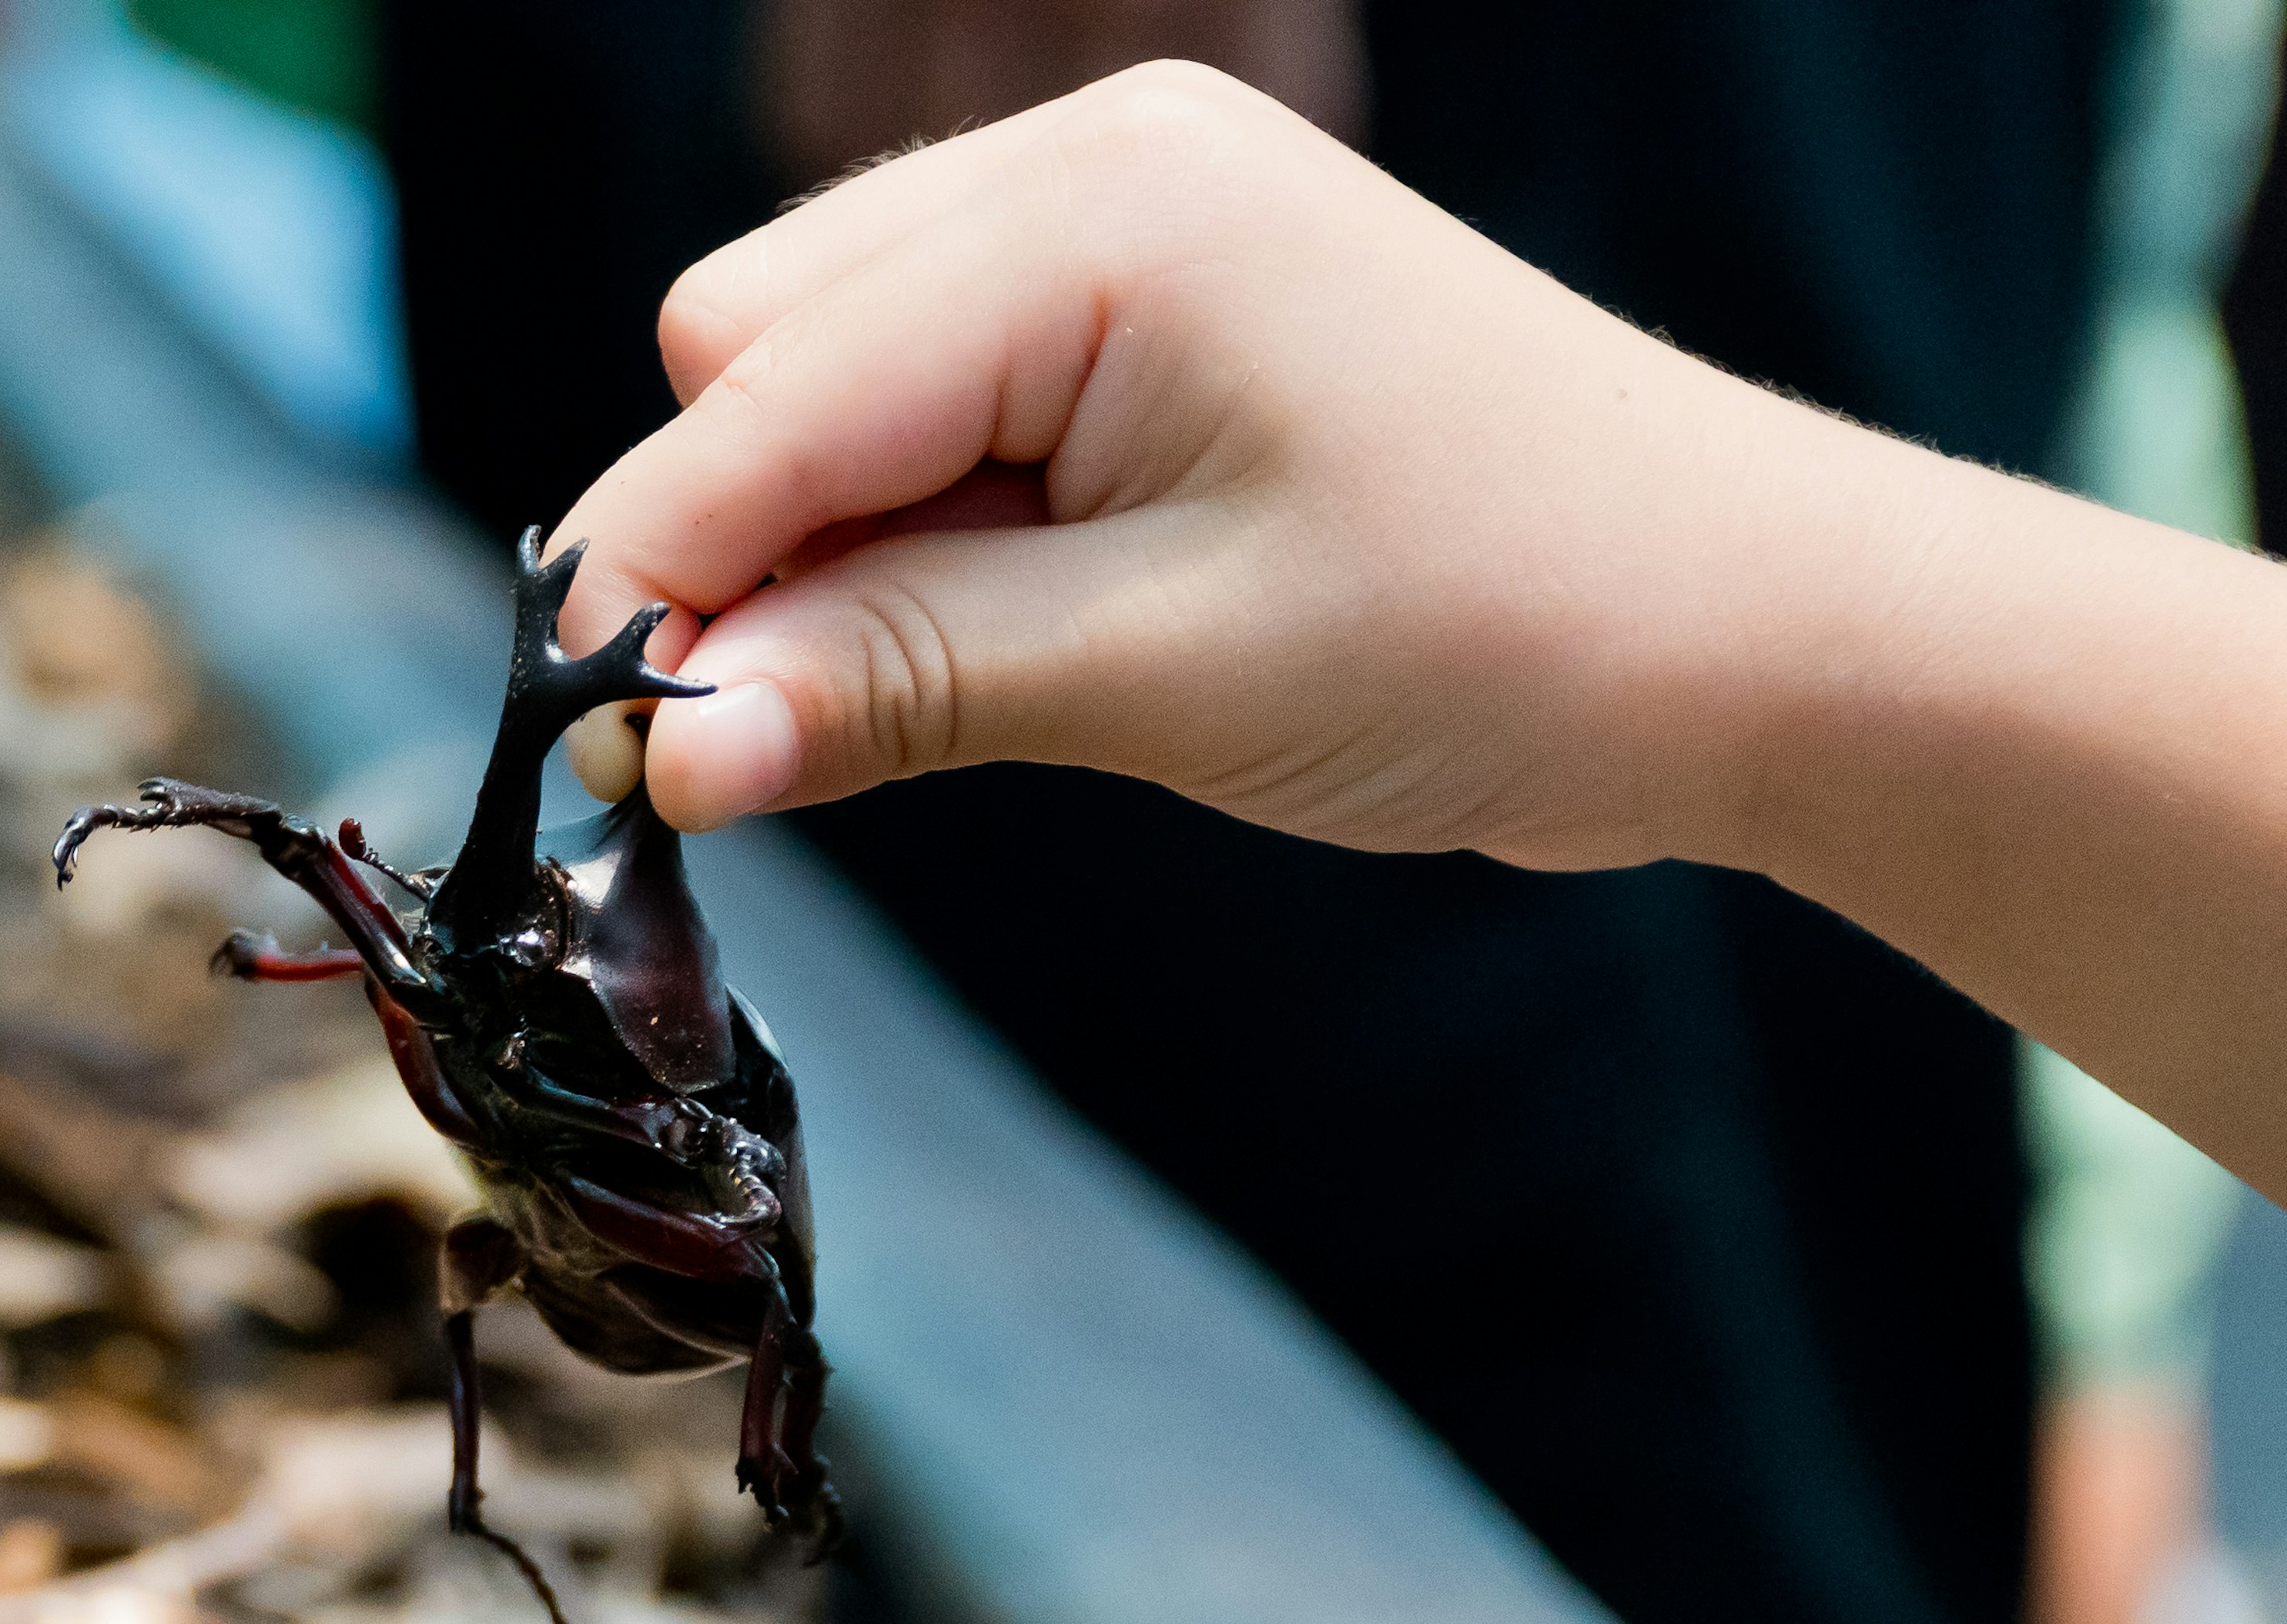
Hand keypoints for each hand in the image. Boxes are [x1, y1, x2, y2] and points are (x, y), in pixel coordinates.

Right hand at [552, 61, 1918, 873]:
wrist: (1749, 624)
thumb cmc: (1503, 630)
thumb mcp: (1163, 671)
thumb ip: (887, 685)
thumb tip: (657, 743)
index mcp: (1096, 208)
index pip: (764, 391)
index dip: (655, 575)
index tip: (585, 745)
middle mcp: (1089, 166)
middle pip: (756, 347)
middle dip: (744, 543)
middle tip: (806, 728)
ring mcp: (1121, 219)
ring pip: (826, 372)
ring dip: (832, 542)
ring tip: (969, 673)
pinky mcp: (1147, 305)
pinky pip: (935, 399)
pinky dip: (919, 525)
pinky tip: (1009, 617)